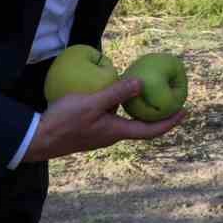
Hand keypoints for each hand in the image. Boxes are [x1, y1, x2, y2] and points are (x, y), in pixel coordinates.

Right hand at [22, 77, 184, 162]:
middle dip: (156, 115)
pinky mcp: (88, 130)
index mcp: (116, 132)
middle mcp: (111, 136)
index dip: (169, 122)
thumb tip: (141, 83)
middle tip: (168, 100)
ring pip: (125, 122)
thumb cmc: (65, 121)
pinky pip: (112, 118)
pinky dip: (121, 108)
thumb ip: (116, 93)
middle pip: (140, 127)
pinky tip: (115, 94)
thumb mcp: (92, 103)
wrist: (38, 138)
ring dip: (137, 111)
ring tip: (145, 93)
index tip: (184, 112)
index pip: (150, 130)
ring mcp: (99, 134)